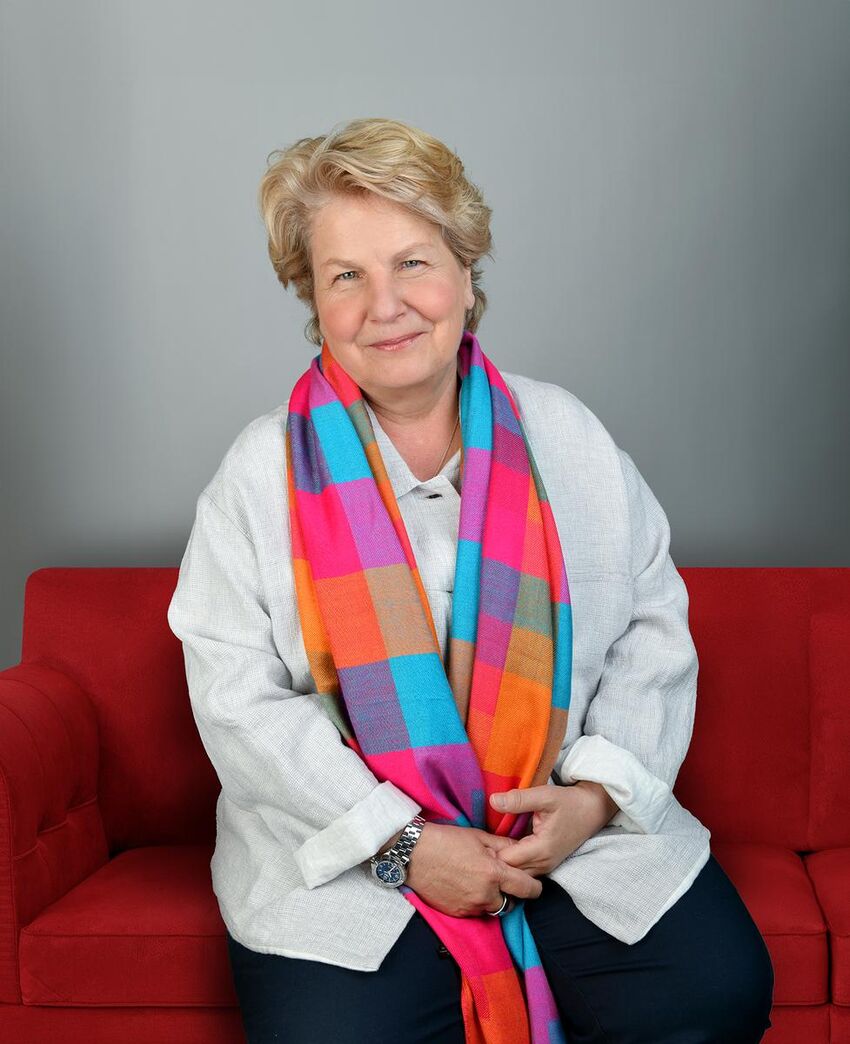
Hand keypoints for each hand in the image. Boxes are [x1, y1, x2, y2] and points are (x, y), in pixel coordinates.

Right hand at [402, 822, 543, 916]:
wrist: (414, 854)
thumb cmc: (446, 841)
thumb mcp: (478, 836)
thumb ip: (503, 846)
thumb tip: (520, 849)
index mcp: (493, 874)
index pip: (527, 889)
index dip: (535, 887)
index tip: (534, 884)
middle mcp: (484, 895)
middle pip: (510, 903)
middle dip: (510, 894)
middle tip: (502, 880)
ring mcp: (470, 906)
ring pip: (491, 909)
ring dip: (491, 899)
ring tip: (480, 882)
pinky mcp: (456, 913)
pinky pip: (474, 911)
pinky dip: (474, 902)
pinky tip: (465, 886)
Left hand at [489, 781, 616, 876]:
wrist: (593, 810)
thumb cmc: (569, 802)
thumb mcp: (545, 795)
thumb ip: (519, 799)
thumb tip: (493, 801)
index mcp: (541, 849)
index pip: (506, 861)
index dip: (490, 852)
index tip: (477, 841)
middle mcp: (544, 864)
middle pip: (509, 871)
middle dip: (493, 861)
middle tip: (477, 846)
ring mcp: (546, 867)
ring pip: (516, 874)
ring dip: (502, 864)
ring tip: (486, 848)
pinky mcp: (546, 864)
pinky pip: (524, 870)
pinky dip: (512, 863)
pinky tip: (502, 849)